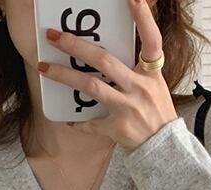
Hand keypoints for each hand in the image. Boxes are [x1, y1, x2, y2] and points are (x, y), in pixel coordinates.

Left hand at [37, 0, 177, 153]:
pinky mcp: (118, 129)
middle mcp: (140, 88)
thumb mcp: (154, 86)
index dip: (143, 19)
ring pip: (91, 87)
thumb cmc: (156, 114)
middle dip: (76, 46)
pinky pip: (91, 123)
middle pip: (105, 61)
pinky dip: (78, 122)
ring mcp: (128, 109)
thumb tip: (106, 53)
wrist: (165, 149)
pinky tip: (67, 119)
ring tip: (45, 68)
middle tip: (54, 35)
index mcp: (152, 74)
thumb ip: (136, 69)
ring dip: (64, 76)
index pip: (152, 41)